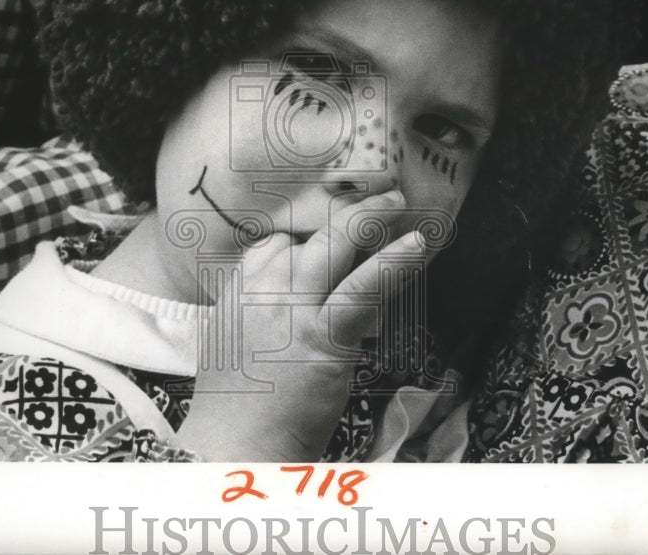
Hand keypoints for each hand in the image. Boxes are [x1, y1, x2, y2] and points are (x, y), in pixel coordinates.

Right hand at [175, 188, 425, 460]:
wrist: (234, 449)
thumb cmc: (237, 407)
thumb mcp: (231, 344)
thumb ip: (255, 312)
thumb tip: (289, 299)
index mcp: (238, 292)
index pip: (276, 242)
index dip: (311, 233)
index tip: (337, 229)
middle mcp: (261, 290)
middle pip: (309, 233)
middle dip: (347, 211)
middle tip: (379, 198)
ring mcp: (291, 310)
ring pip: (335, 246)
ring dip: (371, 217)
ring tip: (398, 202)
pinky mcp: (322, 336)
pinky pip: (363, 287)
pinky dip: (394, 261)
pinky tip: (417, 244)